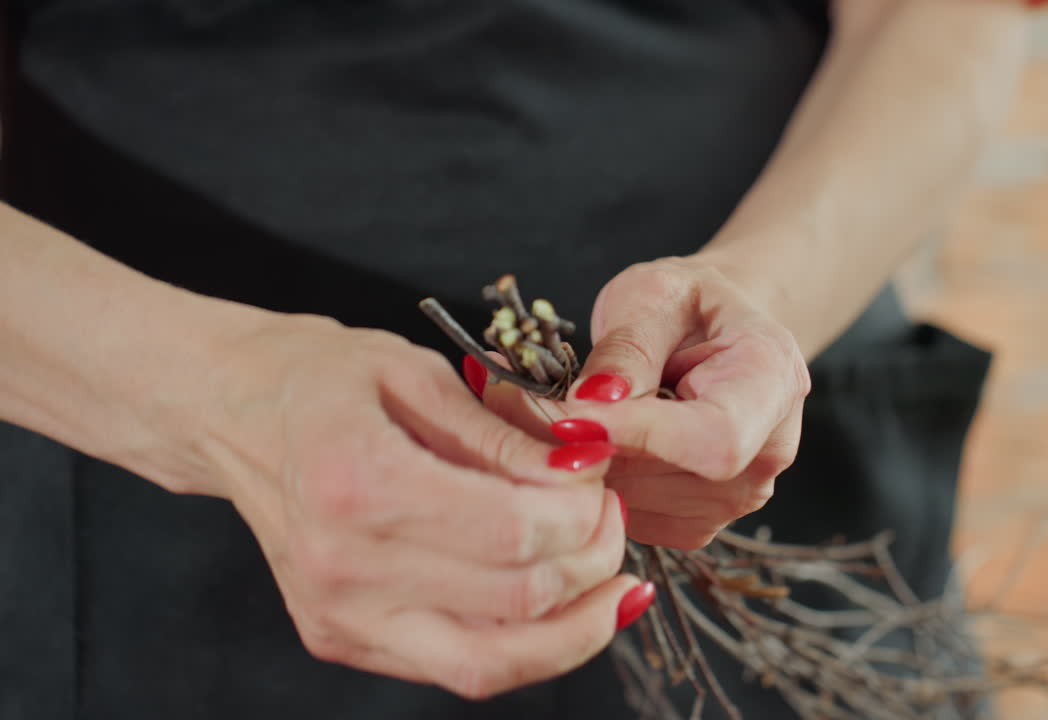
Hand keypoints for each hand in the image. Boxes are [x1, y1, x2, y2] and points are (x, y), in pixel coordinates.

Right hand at [166, 313, 647, 698]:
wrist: (229, 415)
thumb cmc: (319, 378)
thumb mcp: (414, 371)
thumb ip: (502, 433)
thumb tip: (583, 471)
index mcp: (357, 484)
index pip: (512, 532)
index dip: (582, 512)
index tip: (600, 474)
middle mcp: (342, 568)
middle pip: (517, 600)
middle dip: (592, 557)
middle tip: (610, 513)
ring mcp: (339, 616)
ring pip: (493, 662)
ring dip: (575, 626)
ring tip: (611, 577)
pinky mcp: (342, 639)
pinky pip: (460, 666)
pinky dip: (527, 645)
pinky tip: (567, 604)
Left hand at [480, 257, 809, 549]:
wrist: (709, 334)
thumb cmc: (685, 304)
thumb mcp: (655, 295)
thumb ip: (628, 346)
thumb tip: (590, 403)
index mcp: (772, 383)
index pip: (715, 438)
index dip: (641, 433)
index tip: (572, 407)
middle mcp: (766, 454)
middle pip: (666, 476)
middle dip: (584, 441)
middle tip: (514, 396)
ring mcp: (733, 498)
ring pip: (634, 503)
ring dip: (573, 462)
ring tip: (536, 410)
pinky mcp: (693, 523)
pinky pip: (627, 518)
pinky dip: (584, 485)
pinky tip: (571, 439)